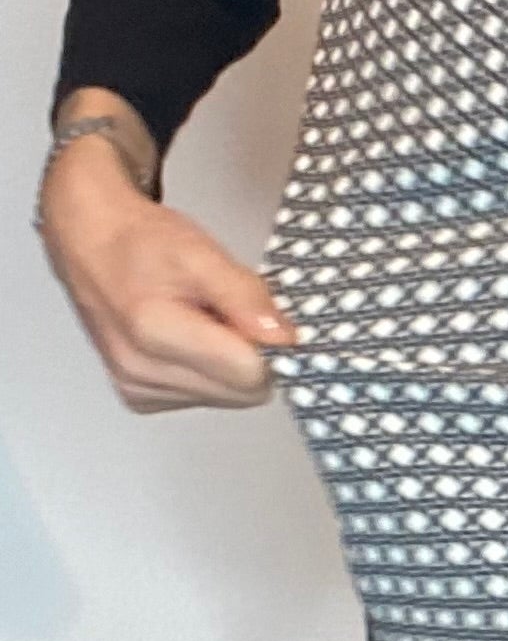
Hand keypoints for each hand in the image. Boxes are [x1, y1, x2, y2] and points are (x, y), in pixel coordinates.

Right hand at [38, 133, 296, 412]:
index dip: (266, 343)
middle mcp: (140, 370)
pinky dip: (207, 371)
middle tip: (225, 311)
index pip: (249, 372)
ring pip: (226, 397)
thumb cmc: (139, 242)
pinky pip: (203, 397)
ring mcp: (137, 388)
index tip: (256, 315)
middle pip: (241, 391)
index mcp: (154, 331)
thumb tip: (283, 338)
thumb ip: (245, 296)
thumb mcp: (202, 252)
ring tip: (201, 319)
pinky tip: (187, 337)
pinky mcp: (139, 398)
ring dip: (226, 361)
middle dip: (247, 352)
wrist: (92, 243)